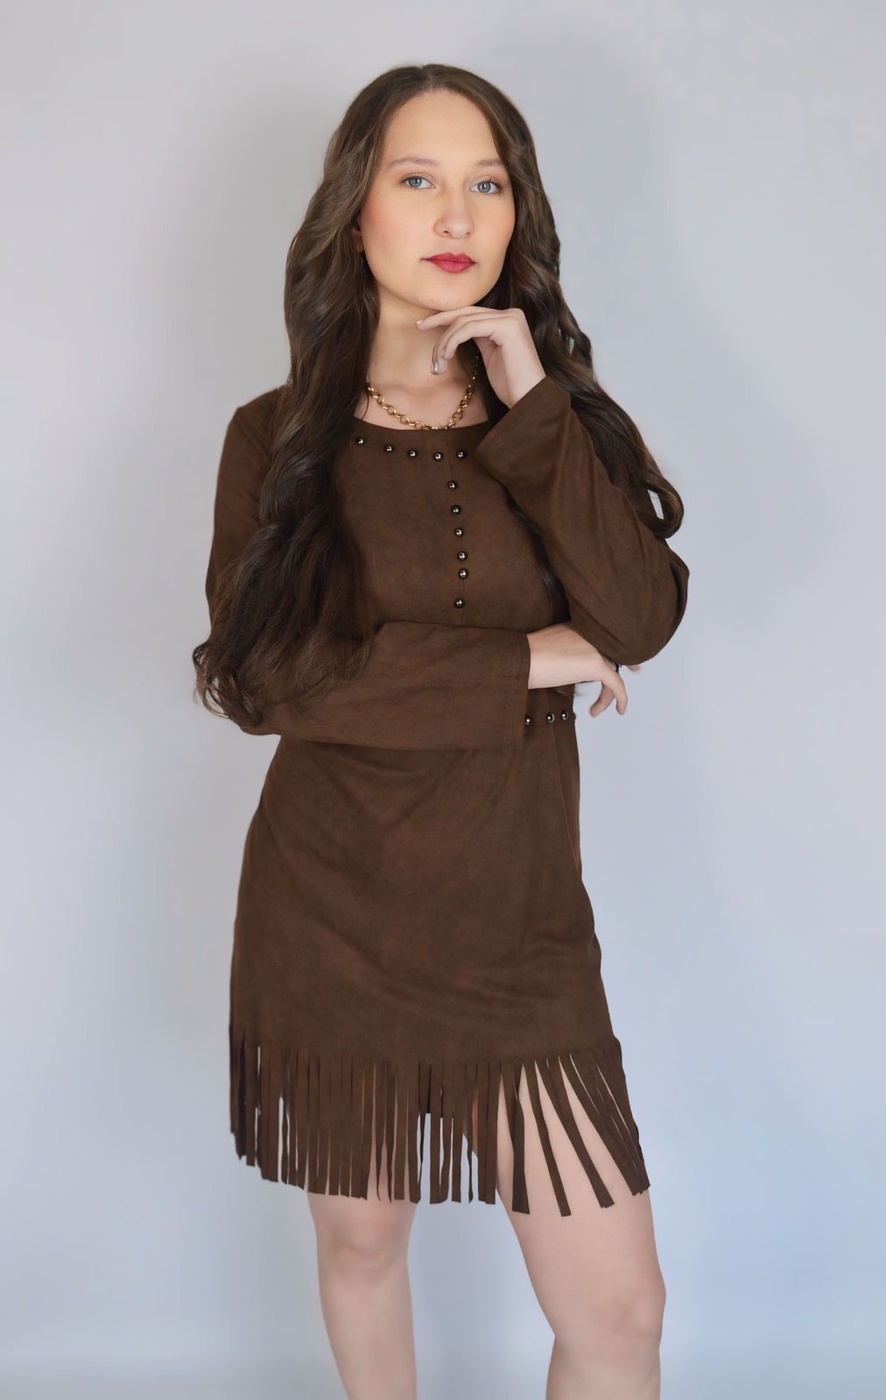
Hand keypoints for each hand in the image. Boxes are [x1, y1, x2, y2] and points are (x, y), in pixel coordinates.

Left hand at [415, 305, 545, 407]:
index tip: (422, 326)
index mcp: (507, 320)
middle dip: (439, 324)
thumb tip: (454, 333)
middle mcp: (511, 314)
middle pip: (465, 313)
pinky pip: (470, 328)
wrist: (529, 401)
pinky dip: (452, 341)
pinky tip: (446, 357)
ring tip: (437, 365)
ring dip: (444, 342)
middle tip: (418, 329)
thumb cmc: (511, 386)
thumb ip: (478, 339)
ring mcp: (510, 318)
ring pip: (464, 321)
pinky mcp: (508, 326)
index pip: (470, 313)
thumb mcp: (490, 357)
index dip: (444, 317)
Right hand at [526, 623, 642, 717]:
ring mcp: (594, 648)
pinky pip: (616, 684)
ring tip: (595, 711)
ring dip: (607, 695)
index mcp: (578, 626)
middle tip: (636, 670)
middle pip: (611, 654)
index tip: (625, 654)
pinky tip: (620, 710)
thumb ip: (563, 651)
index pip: (602, 636)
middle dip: (625, 663)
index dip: (615, 646)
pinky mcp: (595, 664)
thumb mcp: (547, 647)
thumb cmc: (524, 657)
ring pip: (613, 671)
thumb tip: (566, 668)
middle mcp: (590, 633)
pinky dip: (621, 698)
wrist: (521, 658)